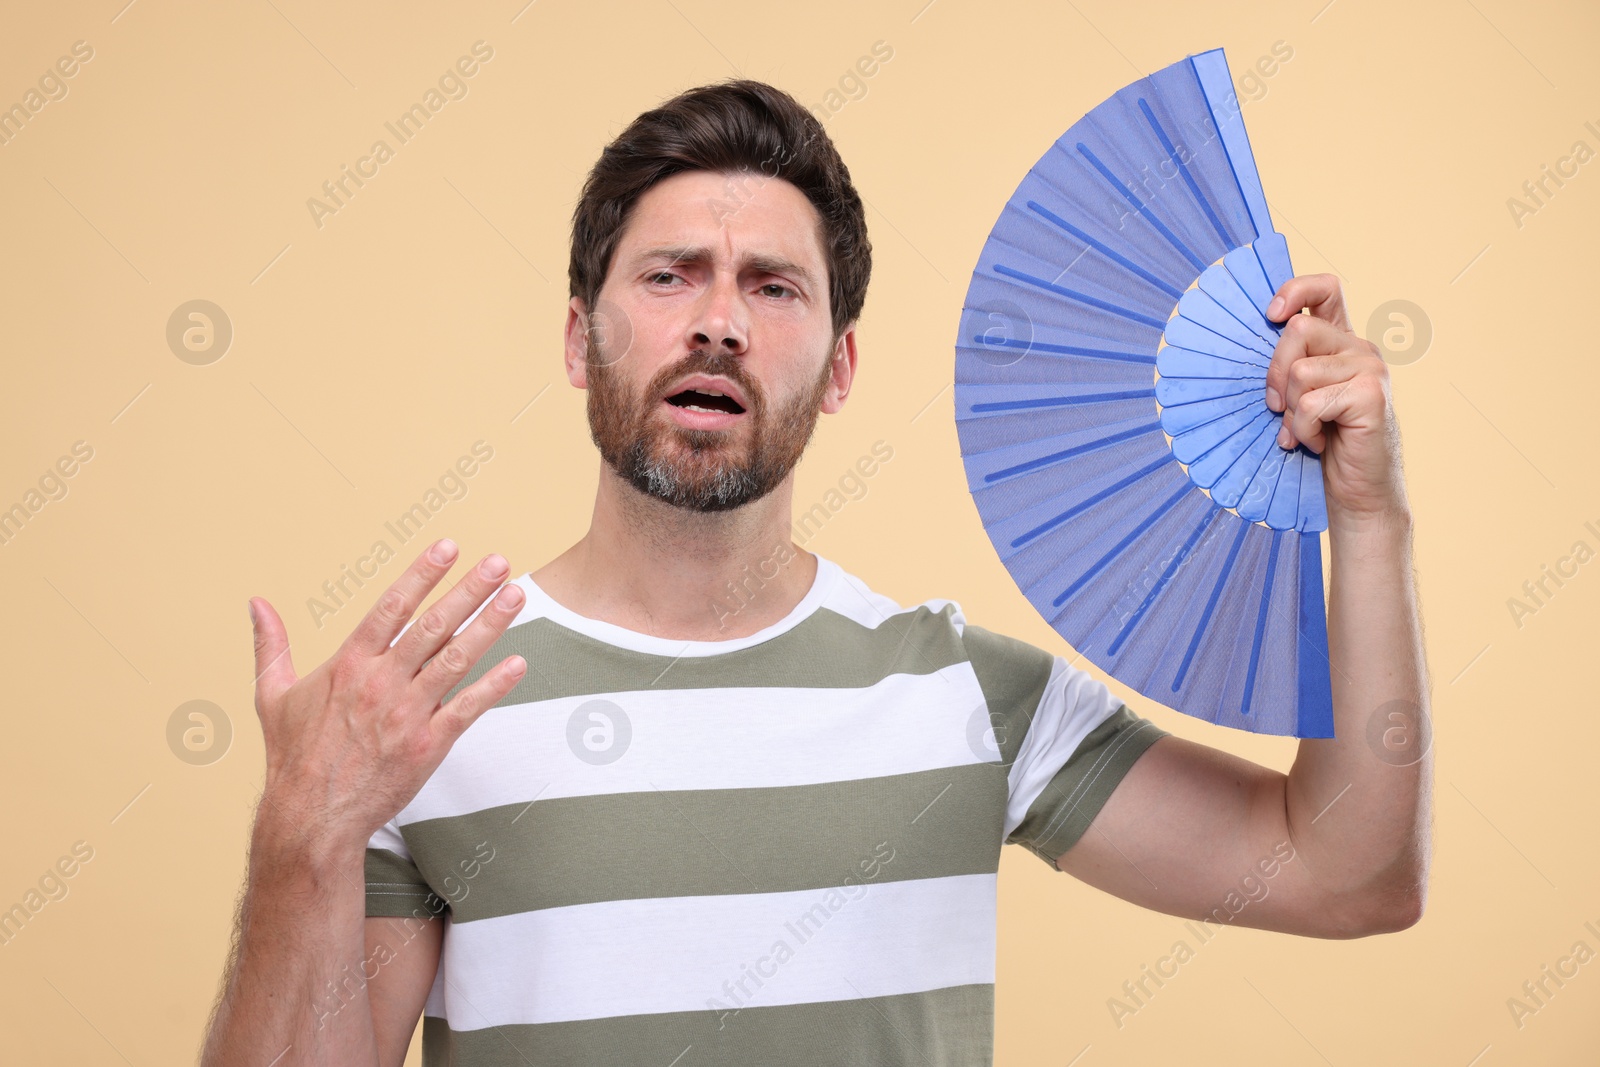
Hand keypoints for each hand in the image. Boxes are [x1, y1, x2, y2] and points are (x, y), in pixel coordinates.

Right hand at [246, 538, 527, 852]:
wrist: (311, 818)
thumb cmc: (292, 756)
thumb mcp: (272, 695)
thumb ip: (270, 645)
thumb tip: (256, 603)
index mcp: (348, 664)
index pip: (391, 607)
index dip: (422, 574)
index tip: (449, 546)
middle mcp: (380, 683)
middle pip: (433, 626)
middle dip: (469, 591)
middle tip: (499, 562)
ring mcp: (406, 713)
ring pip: (456, 660)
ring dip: (490, 626)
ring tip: (516, 596)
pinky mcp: (426, 745)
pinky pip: (467, 708)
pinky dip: (494, 685)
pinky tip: (518, 663)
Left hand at [1263, 275, 1409, 527]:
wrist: (1357, 492)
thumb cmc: (1324, 444)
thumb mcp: (1299, 398)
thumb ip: (1289, 366)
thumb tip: (1250, 341)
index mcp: (1343, 342)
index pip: (1325, 289)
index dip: (1295, 289)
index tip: (1270, 315)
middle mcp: (1361, 348)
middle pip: (1297, 330)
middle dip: (1274, 374)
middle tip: (1280, 409)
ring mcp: (1370, 369)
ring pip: (1299, 371)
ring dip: (1291, 410)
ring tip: (1307, 430)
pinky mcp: (1370, 395)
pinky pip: (1310, 403)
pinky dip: (1303, 429)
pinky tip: (1319, 442)